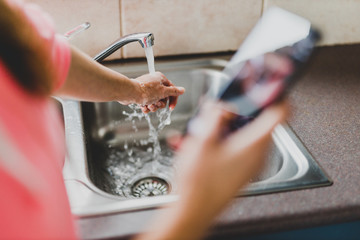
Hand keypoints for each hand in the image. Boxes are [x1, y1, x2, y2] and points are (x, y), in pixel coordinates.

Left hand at [134, 72, 184, 112]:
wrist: (129, 93)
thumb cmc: (145, 91)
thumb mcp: (163, 92)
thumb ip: (174, 91)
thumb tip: (182, 90)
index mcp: (160, 79)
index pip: (172, 89)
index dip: (173, 99)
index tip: (171, 107)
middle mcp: (154, 83)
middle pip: (163, 97)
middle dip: (160, 104)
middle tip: (156, 104)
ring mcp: (147, 89)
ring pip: (155, 101)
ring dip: (153, 106)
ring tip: (148, 105)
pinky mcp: (141, 95)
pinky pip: (147, 103)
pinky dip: (146, 107)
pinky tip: (143, 106)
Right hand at [135, 101, 287, 239]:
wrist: (194, 210)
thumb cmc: (199, 182)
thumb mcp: (203, 140)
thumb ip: (215, 117)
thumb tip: (221, 104)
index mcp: (254, 143)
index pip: (281, 113)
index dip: (277, 96)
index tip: (269, 87)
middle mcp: (258, 155)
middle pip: (261, 123)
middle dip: (242, 111)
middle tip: (223, 107)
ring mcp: (251, 166)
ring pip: (247, 136)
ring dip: (230, 127)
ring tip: (206, 128)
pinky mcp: (241, 172)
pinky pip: (239, 149)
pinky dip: (225, 141)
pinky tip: (203, 144)